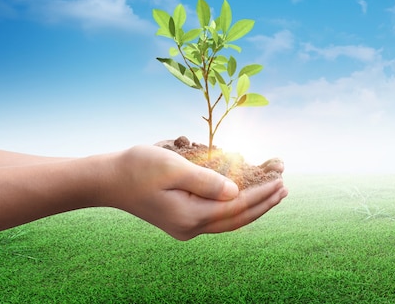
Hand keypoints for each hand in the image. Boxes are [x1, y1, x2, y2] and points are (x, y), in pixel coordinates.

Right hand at [109, 145, 287, 239]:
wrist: (109, 180)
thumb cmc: (138, 167)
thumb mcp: (173, 168)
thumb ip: (206, 181)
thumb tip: (235, 192)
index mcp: (191, 216)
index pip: (237, 206)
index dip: (261, 194)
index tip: (281, 180)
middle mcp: (191, 227)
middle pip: (237, 218)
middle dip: (263, 204)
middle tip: (285, 188)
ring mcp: (186, 227)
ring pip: (228, 221)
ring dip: (252, 207)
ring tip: (272, 195)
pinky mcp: (181, 221)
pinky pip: (216, 218)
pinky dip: (234, 208)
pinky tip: (243, 198)